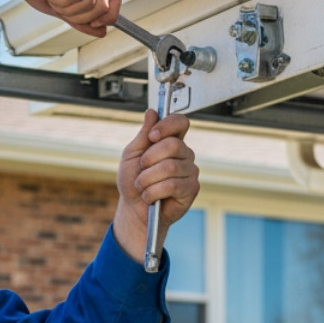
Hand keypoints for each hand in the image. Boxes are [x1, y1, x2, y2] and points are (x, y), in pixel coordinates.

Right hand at [0, 0, 120, 36]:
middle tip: (58, 7)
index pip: (115, 1)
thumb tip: (102, 32)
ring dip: (66, 7)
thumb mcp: (60, 9)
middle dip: (78, 16)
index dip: (108, 18)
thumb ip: (80, 19)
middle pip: (101, 7)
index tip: (92, 24)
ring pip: (89, 2)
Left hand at [113, 110, 198, 264]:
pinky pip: (173, 185)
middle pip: (173, 145)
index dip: (168, 125)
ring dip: (148, 179)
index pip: (180, 122)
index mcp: (171, 141)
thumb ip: (143, 135)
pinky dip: (154, 192)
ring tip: (142, 187)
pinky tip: (150, 197)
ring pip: (170, 167)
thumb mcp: (132, 155)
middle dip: (149, 159)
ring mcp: (190, 171)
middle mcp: (184, 154)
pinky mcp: (192, 189)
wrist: (134, 209)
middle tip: (141, 170)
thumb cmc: (133, 182)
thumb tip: (151, 112)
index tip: (152, 135)